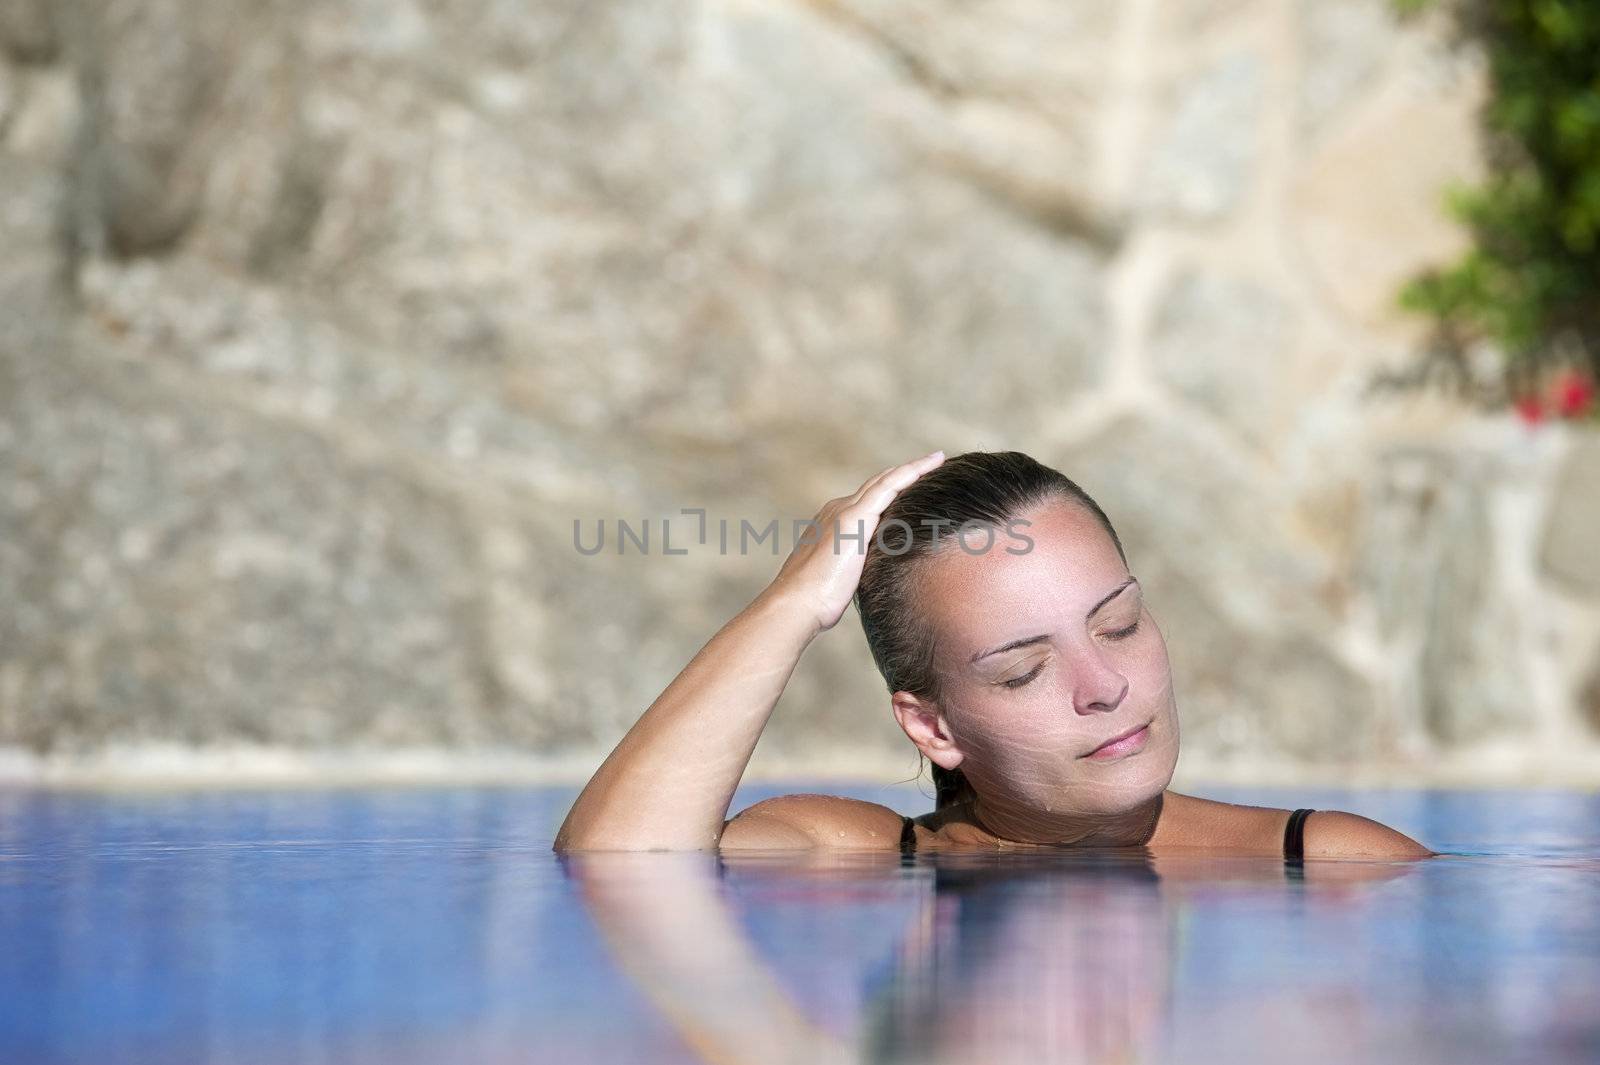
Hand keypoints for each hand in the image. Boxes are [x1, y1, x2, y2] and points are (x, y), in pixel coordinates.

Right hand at [763, 450, 945, 633]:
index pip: (869, 502)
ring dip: (913, 468)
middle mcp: (839, 510)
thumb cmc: (816, 601)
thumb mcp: (841, 579)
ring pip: (886, 480)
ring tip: (936, 460)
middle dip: (903, 475)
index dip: (892, 493)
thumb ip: (857, 571)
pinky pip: (890, 485)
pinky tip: (932, 464)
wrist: (797, 602)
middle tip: (931, 464)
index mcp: (835, 524)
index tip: (913, 490)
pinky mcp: (856, 517)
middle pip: (878, 486)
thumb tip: (876, 579)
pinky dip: (911, 472)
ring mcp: (846, 511)